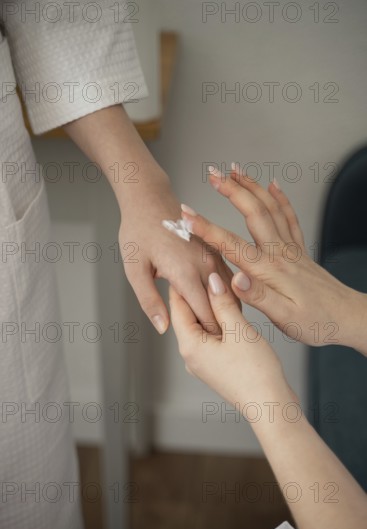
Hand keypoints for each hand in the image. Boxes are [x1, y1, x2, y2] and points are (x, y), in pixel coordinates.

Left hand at [119, 183, 235, 333]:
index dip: (208, 335)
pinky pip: (228, 280)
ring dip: (224, 311)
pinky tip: (219, 307)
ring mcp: (214, 256)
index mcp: (186, 273)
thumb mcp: (135, 270)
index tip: (207, 347)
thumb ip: (150, 302)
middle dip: (218, 327)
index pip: (207, 316)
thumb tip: (164, 328)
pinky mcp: (216, 251)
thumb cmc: (139, 231)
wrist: (150, 198)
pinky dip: (225, 296)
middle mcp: (206, 265)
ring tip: (219, 328)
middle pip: (221, 307)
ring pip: (230, 294)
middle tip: (213, 344)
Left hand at [169, 272, 288, 407]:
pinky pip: (213, 337)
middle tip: (202, 267)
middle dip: (197, 292)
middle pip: (189, 316)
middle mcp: (192, 355)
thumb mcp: (238, 330)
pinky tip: (230, 309)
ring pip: (203, 326)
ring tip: (218, 283)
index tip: (184, 262)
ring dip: (210, 306)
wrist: (270, 406)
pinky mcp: (218, 365)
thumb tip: (211, 280)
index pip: (178, 306)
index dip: (182, 282)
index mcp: (190, 345)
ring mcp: (204, 362)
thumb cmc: (255, 373)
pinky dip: (220, 322)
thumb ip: (223, 303)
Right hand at [180, 167, 366, 349]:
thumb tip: (234, 279)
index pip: (231, 245)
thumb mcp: (285, 318)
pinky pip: (289, 217)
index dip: (206, 229)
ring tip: (234, 170)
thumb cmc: (317, 322)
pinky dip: (280, 198)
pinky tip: (273, 185)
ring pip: (270, 208)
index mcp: (269, 271)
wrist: (348, 318)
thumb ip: (258, 297)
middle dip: (230, 190)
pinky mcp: (300, 250)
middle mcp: (279, 253)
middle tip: (211, 174)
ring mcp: (291, 249)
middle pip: (253, 212)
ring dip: (251, 186)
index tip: (185, 215)